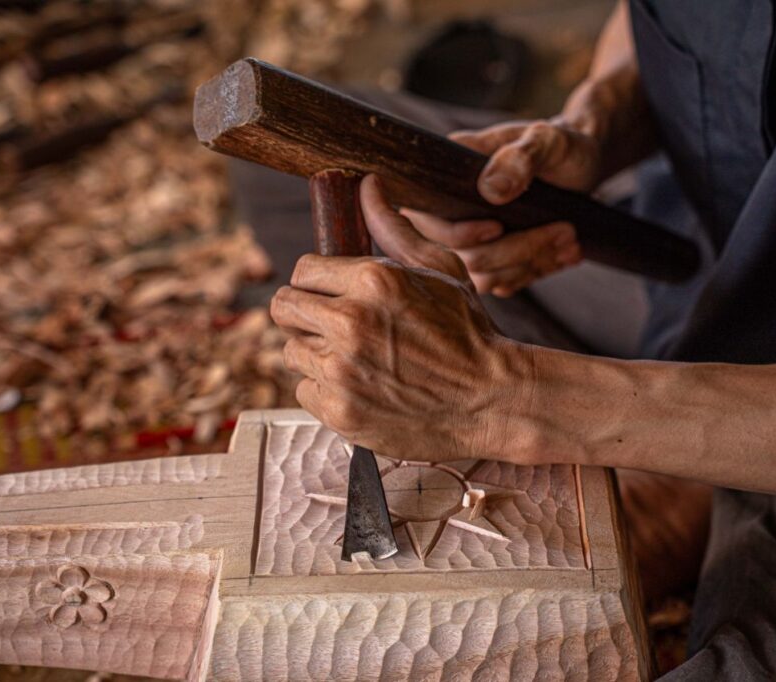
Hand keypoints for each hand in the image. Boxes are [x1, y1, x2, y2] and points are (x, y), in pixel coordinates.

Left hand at [269, 175, 530, 461]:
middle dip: (305, 312)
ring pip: (292, 351)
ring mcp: (342, 371)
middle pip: (283, 307)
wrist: (492, 399)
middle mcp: (350, 323)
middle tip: (333, 323)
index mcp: (372, 281)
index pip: (303, 270)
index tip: (332, 292)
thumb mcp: (441, 269)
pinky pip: (305, 391)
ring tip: (356, 358)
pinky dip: (327, 391)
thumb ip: (395, 228)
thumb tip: (367, 186)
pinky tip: (361, 387)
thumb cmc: (469, 333)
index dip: (318, 280)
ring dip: (316, 352)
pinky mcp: (339, 411)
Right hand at [402, 118, 597, 296]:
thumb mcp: (548, 141)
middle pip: (462, 255)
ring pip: (483, 275)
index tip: (499, 226)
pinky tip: (565, 254)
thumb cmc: (563, 146)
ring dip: (528, 265)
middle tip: (565, 231)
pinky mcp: (495, 258)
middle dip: (515, 250)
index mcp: (450, 175)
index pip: (428, 220)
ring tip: (569, 243)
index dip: (459, 233)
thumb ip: (520, 158)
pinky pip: (502, 282)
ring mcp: (472, 239)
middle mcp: (453, 210)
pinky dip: (535, 272)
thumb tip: (490, 189)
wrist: (583, 164)